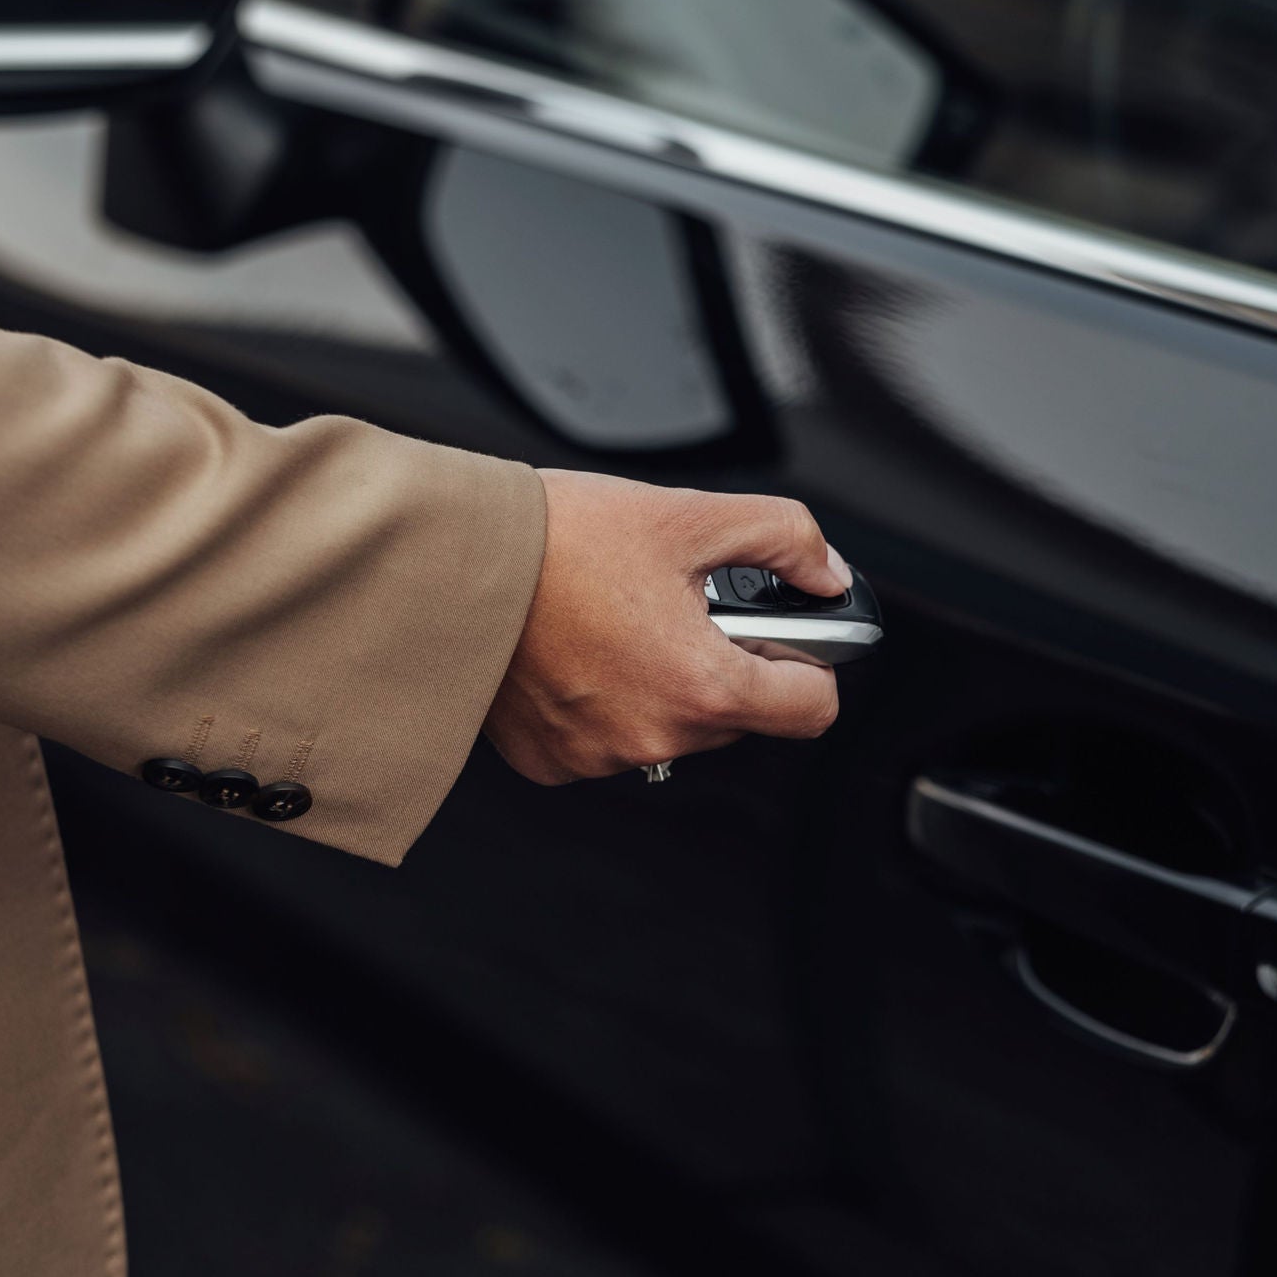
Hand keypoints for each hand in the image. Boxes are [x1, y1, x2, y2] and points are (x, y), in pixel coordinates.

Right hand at [484, 469, 852, 784]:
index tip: (791, 634)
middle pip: (738, 713)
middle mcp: (655, 736)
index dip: (813, 661)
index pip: (811, 708)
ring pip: (673, 725)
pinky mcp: (552, 762)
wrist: (451, 559)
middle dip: (724, 659)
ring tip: (619, 620)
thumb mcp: (689, 515)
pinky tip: (578, 650)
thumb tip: (825, 572)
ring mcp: (600, 756)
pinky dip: (606, 701)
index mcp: (701, 685)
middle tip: (678, 604)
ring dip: (664, 680)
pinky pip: (608, 738)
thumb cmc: (557, 539)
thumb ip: (781, 538)